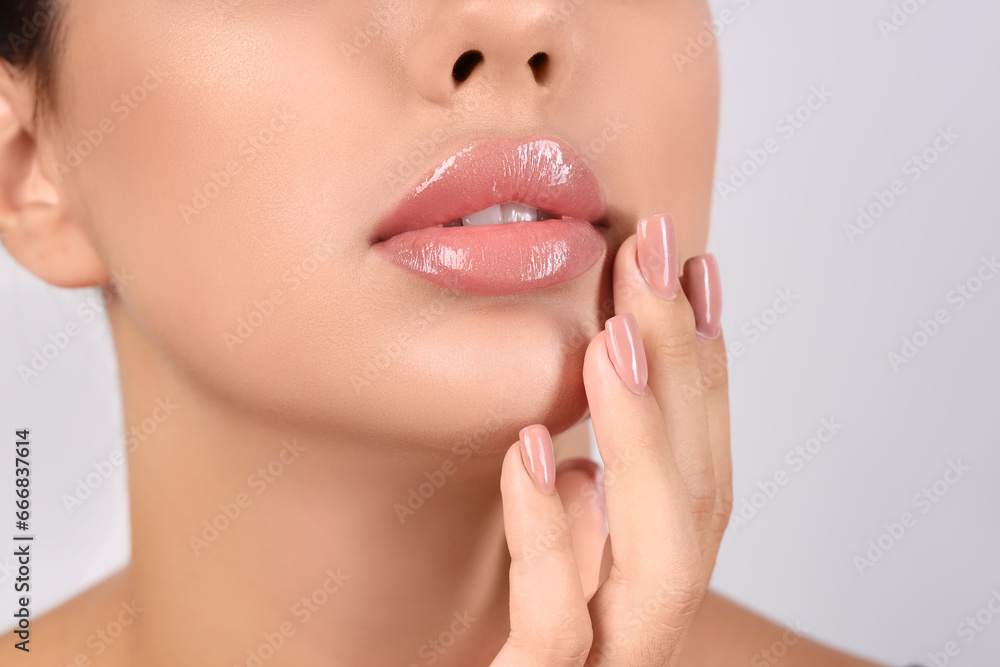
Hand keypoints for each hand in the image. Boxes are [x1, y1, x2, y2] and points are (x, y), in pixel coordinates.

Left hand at [492, 213, 731, 666]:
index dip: (709, 373)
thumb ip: (561, 495)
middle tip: (659, 256)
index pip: (700, 474)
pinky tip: (535, 450)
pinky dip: (552, 536)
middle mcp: (637, 634)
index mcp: (637, 586)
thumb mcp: (522, 547)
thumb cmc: (455, 638)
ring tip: (618, 335)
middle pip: (699, 507)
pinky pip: (554, 633)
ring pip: (662, 569)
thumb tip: (587, 405)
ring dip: (646, 439)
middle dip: (686, 373)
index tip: (699, 270)